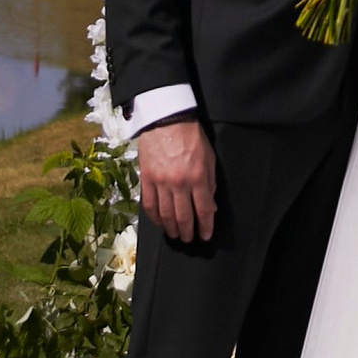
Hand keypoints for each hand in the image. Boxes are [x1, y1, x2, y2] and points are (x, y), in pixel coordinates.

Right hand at [137, 117, 216, 244]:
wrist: (165, 118)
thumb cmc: (190, 136)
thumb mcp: (209, 157)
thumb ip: (210, 183)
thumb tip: (211, 206)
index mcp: (197, 177)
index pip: (204, 210)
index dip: (205, 226)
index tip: (205, 235)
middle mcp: (179, 183)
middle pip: (184, 217)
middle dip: (188, 232)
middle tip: (189, 239)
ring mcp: (161, 182)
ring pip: (165, 214)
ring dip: (171, 229)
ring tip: (175, 235)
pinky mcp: (146, 179)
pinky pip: (149, 205)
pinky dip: (154, 217)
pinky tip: (159, 222)